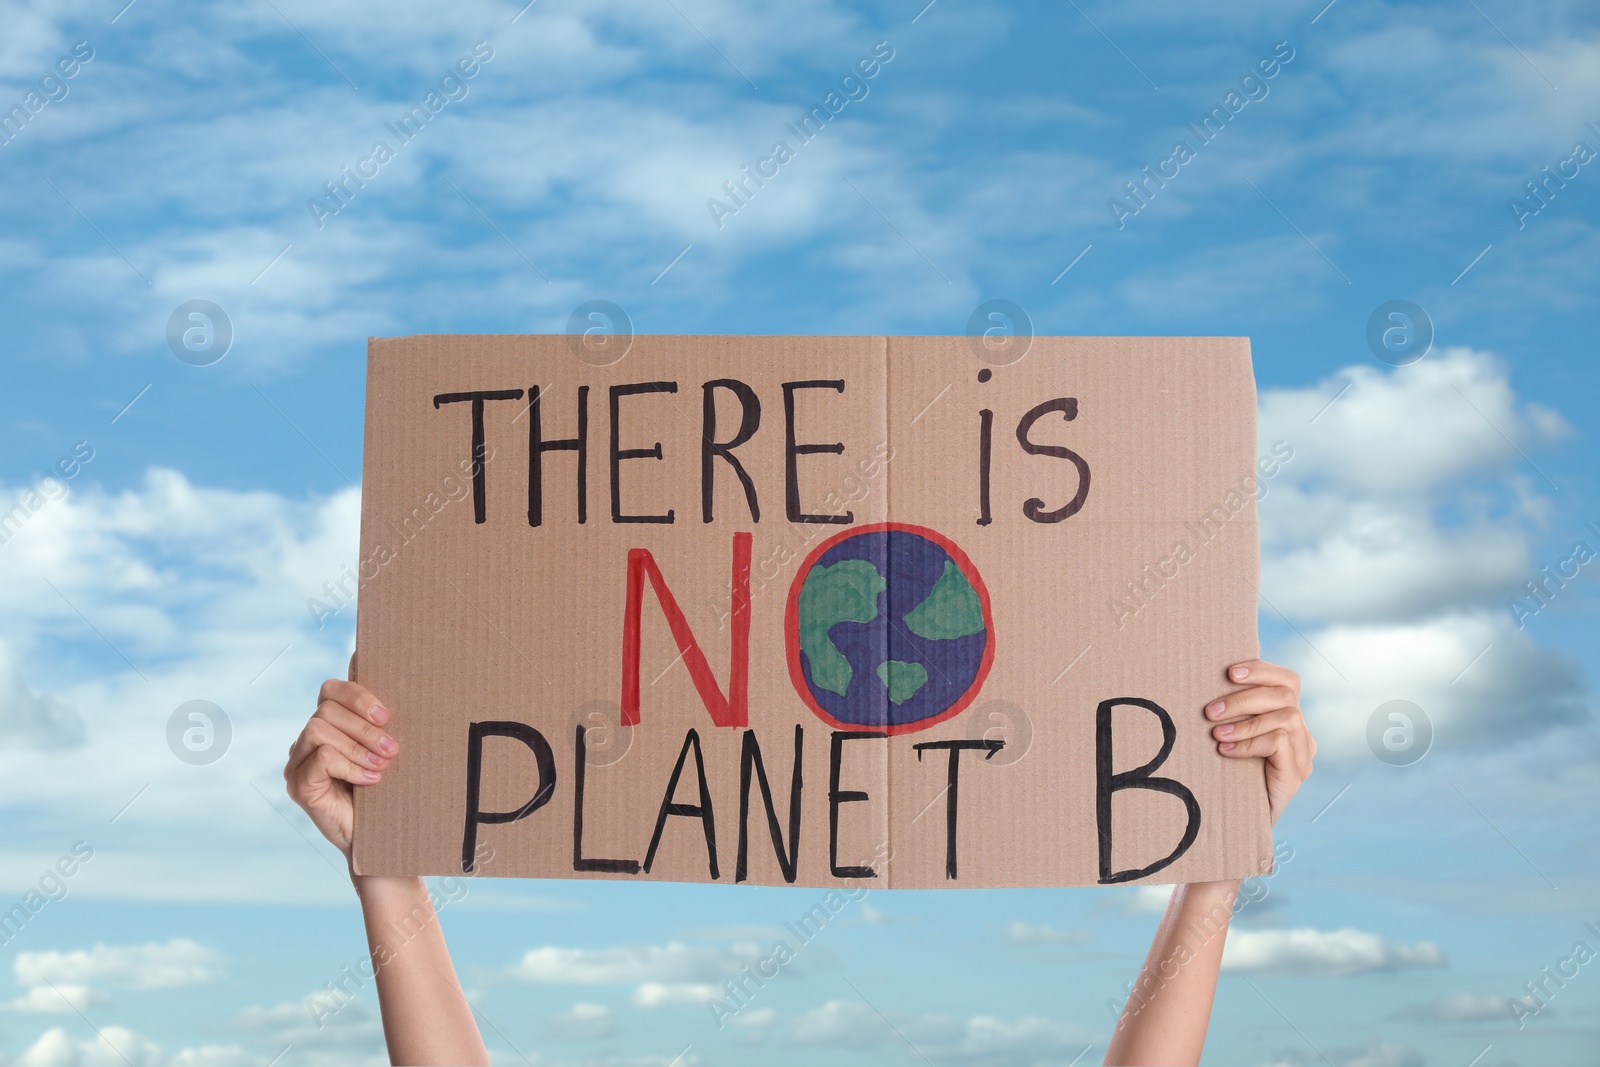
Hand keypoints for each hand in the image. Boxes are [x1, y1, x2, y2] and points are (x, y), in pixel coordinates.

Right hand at [284, 664, 397, 856]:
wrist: (382, 837)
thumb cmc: (388, 788)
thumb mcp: (386, 747)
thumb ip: (380, 718)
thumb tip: (377, 664)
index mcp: (328, 725)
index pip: (330, 690)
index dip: (358, 695)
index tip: (387, 716)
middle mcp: (306, 741)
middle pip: (325, 709)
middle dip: (364, 727)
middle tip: (393, 749)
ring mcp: (297, 764)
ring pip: (319, 729)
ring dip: (358, 746)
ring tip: (383, 765)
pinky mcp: (299, 786)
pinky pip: (321, 759)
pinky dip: (350, 766)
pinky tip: (371, 780)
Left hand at [1205, 659, 1313, 823]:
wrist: (1238, 824)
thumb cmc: (1228, 775)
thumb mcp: (1231, 737)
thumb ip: (1230, 713)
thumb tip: (1200, 682)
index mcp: (1289, 718)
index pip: (1288, 680)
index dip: (1261, 670)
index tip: (1229, 672)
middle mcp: (1303, 733)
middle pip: (1286, 694)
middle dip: (1244, 696)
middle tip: (1209, 711)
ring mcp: (1304, 754)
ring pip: (1285, 716)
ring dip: (1245, 721)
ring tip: (1215, 733)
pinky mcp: (1297, 774)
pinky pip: (1279, 743)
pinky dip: (1249, 743)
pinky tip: (1225, 751)